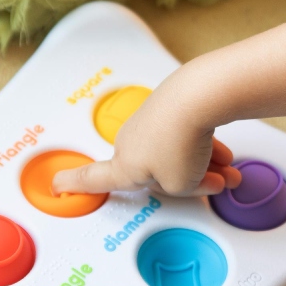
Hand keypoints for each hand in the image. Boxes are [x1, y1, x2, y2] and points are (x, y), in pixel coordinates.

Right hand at [52, 68, 241, 195]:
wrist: (197, 97)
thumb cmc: (179, 139)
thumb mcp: (180, 184)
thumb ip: (185, 188)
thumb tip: (198, 172)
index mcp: (123, 165)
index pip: (93, 180)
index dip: (74, 185)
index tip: (57, 186)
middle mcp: (132, 141)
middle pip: (156, 171)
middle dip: (186, 179)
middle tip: (214, 183)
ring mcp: (151, 122)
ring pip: (177, 153)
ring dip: (204, 165)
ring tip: (228, 172)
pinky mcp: (170, 107)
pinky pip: (186, 136)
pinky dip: (205, 146)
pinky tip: (225, 155)